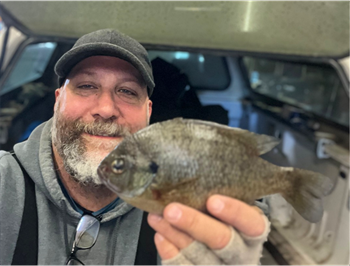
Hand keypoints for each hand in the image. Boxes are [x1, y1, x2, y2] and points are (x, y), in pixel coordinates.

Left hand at [147, 195, 268, 264]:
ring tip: (157, 217)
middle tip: (172, 210)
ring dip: (174, 235)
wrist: (227, 252)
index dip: (233, 212)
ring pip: (199, 255)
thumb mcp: (231, 208)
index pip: (251, 223)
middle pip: (222, 240)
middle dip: (195, 224)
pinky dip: (170, 253)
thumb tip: (198, 172)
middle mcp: (242, 252)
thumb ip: (220, 195)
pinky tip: (161, 237)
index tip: (212, 201)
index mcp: (253, 231)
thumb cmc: (226, 221)